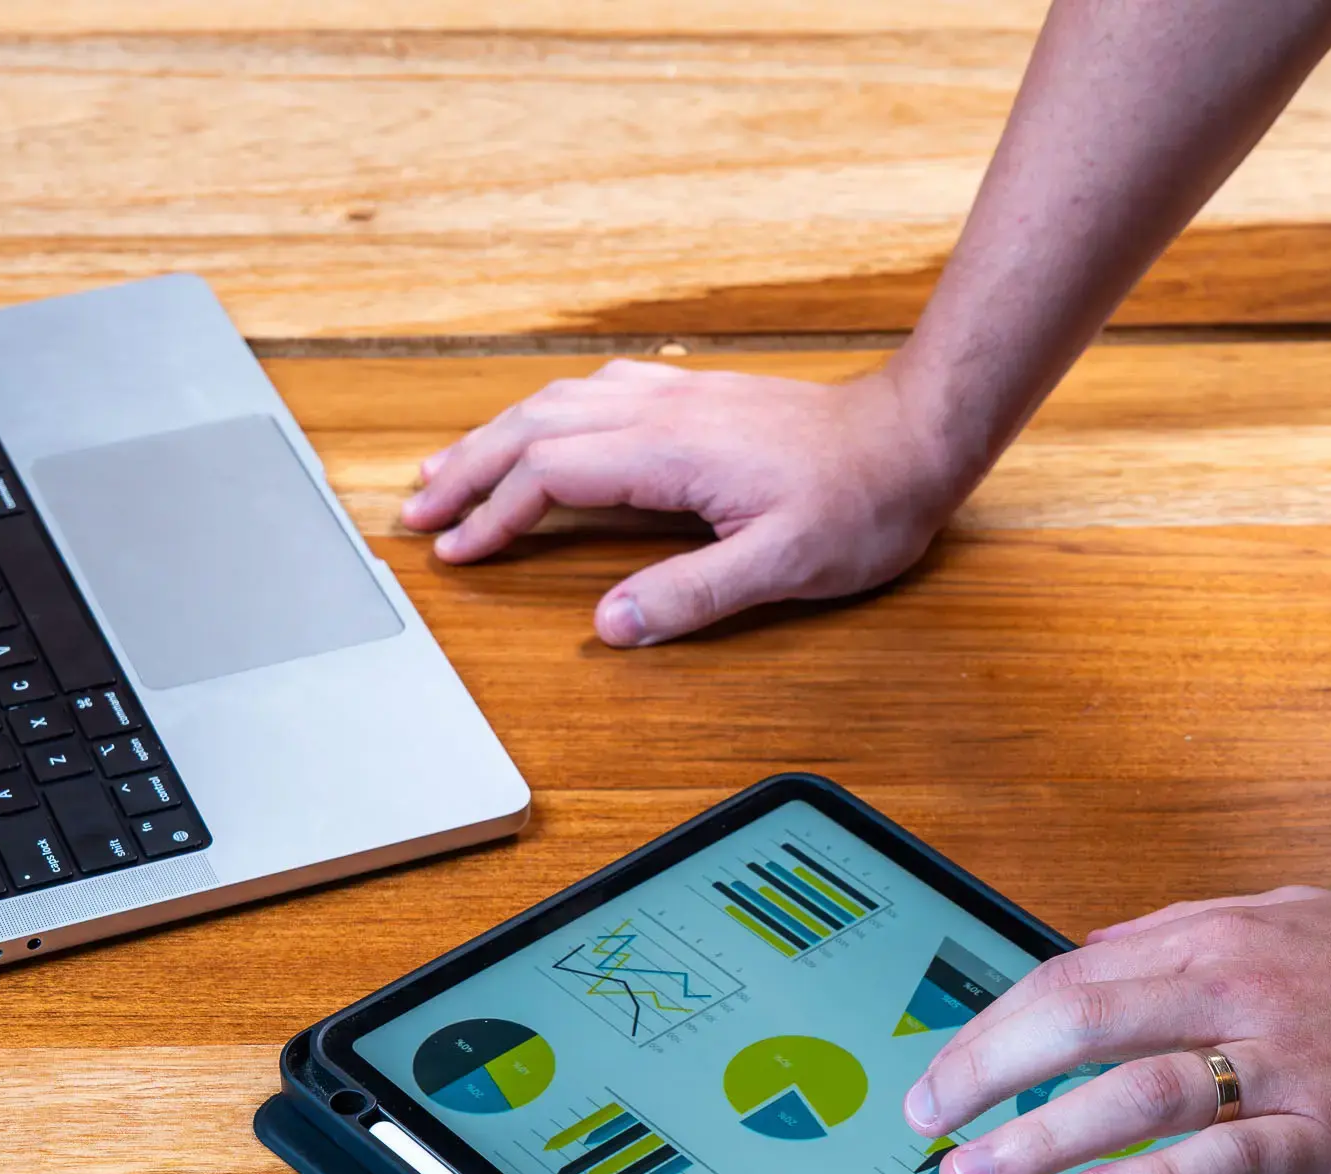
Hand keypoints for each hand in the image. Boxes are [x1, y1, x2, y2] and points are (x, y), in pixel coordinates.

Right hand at [400, 361, 978, 646]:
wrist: (917, 434)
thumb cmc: (861, 501)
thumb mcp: (784, 566)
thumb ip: (693, 595)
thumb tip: (611, 625)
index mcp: (669, 450)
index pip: (550, 475)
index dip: (494, 516)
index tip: (456, 553)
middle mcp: (660, 410)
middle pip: (531, 427)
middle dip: (464, 469)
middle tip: (413, 512)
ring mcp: (675, 395)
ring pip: (555, 402)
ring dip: (493, 436)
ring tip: (447, 471)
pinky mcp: (693, 395)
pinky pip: (591, 391)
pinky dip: (541, 413)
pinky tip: (534, 427)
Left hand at [907, 887, 1330, 1173]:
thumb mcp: (1280, 917)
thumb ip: (1180, 937)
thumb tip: (1088, 957)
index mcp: (1213, 938)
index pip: (1067, 979)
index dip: (991, 1029)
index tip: (942, 1073)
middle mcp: (1232, 989)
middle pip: (1074, 1020)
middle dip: (982, 1073)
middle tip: (926, 1122)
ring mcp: (1279, 1061)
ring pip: (1131, 1091)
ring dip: (1036, 1137)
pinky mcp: (1327, 1128)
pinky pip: (1224, 1155)